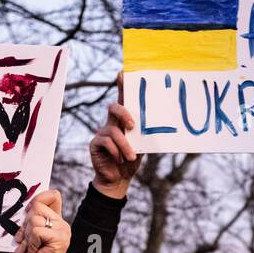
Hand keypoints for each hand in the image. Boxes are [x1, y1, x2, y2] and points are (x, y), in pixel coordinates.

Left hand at [12, 190, 69, 252]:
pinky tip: (33, 252)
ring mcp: (63, 231)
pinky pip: (37, 231)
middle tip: (26, 240)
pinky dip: (30, 242)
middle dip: (25, 224)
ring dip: (26, 235)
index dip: (37, 200)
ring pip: (35, 218)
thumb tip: (26, 203)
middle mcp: (62, 223)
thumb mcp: (25, 231)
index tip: (27, 216)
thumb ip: (29, 215)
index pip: (51, 195)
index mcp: (55, 219)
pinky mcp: (61, 240)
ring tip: (29, 248)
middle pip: (37, 205)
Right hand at [89, 74, 138, 198]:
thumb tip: (158, 126)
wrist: (119, 179)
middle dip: (123, 113)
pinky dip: (116, 152)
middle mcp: (112, 123)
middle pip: (114, 108)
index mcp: (123, 121)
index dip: (122, 86)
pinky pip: (106, 142)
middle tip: (132, 125)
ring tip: (130, 157)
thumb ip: (144, 136)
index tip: (123, 73)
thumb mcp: (141, 147)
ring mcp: (102, 133)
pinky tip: (120, 160)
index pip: (123, 100)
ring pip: (113, 131)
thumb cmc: (131, 160)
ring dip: (124, 145)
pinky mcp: (95, 144)